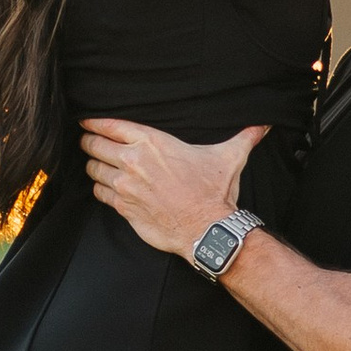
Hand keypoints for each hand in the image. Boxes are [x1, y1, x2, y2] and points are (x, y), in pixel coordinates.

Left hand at [78, 119, 267, 260]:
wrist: (207, 228)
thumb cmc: (214, 192)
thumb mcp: (229, 157)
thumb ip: (244, 137)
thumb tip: (263, 125)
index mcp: (152, 142)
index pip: (109, 124)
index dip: (93, 121)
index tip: (87, 121)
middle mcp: (133, 160)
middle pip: (94, 144)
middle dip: (89, 142)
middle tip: (88, 142)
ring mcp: (125, 185)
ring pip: (92, 169)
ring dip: (93, 166)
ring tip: (97, 165)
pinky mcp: (123, 207)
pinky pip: (99, 193)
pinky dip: (100, 189)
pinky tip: (106, 188)